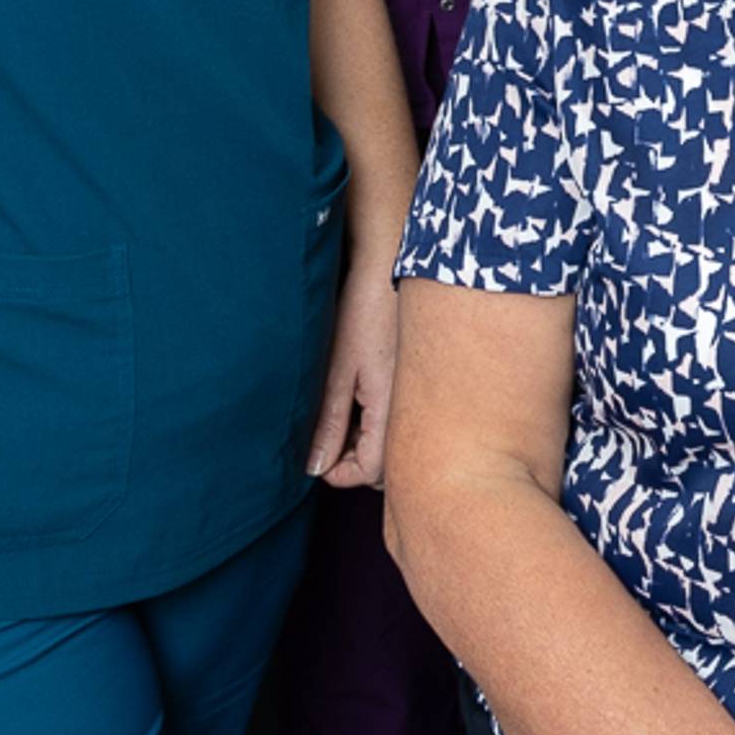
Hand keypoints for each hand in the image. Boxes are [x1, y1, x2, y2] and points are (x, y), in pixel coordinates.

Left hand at [309, 258, 400, 488]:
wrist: (391, 260)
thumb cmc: (363, 309)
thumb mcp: (336, 370)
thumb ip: (329, 423)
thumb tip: (316, 467)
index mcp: (391, 408)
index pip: (371, 471)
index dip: (340, 474)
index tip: (317, 460)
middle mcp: (412, 404)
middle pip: (388, 462)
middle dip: (356, 460)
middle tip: (328, 438)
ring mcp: (417, 389)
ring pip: (395, 439)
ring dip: (366, 438)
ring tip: (341, 413)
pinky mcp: (417, 374)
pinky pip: (400, 414)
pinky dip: (378, 417)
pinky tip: (361, 392)